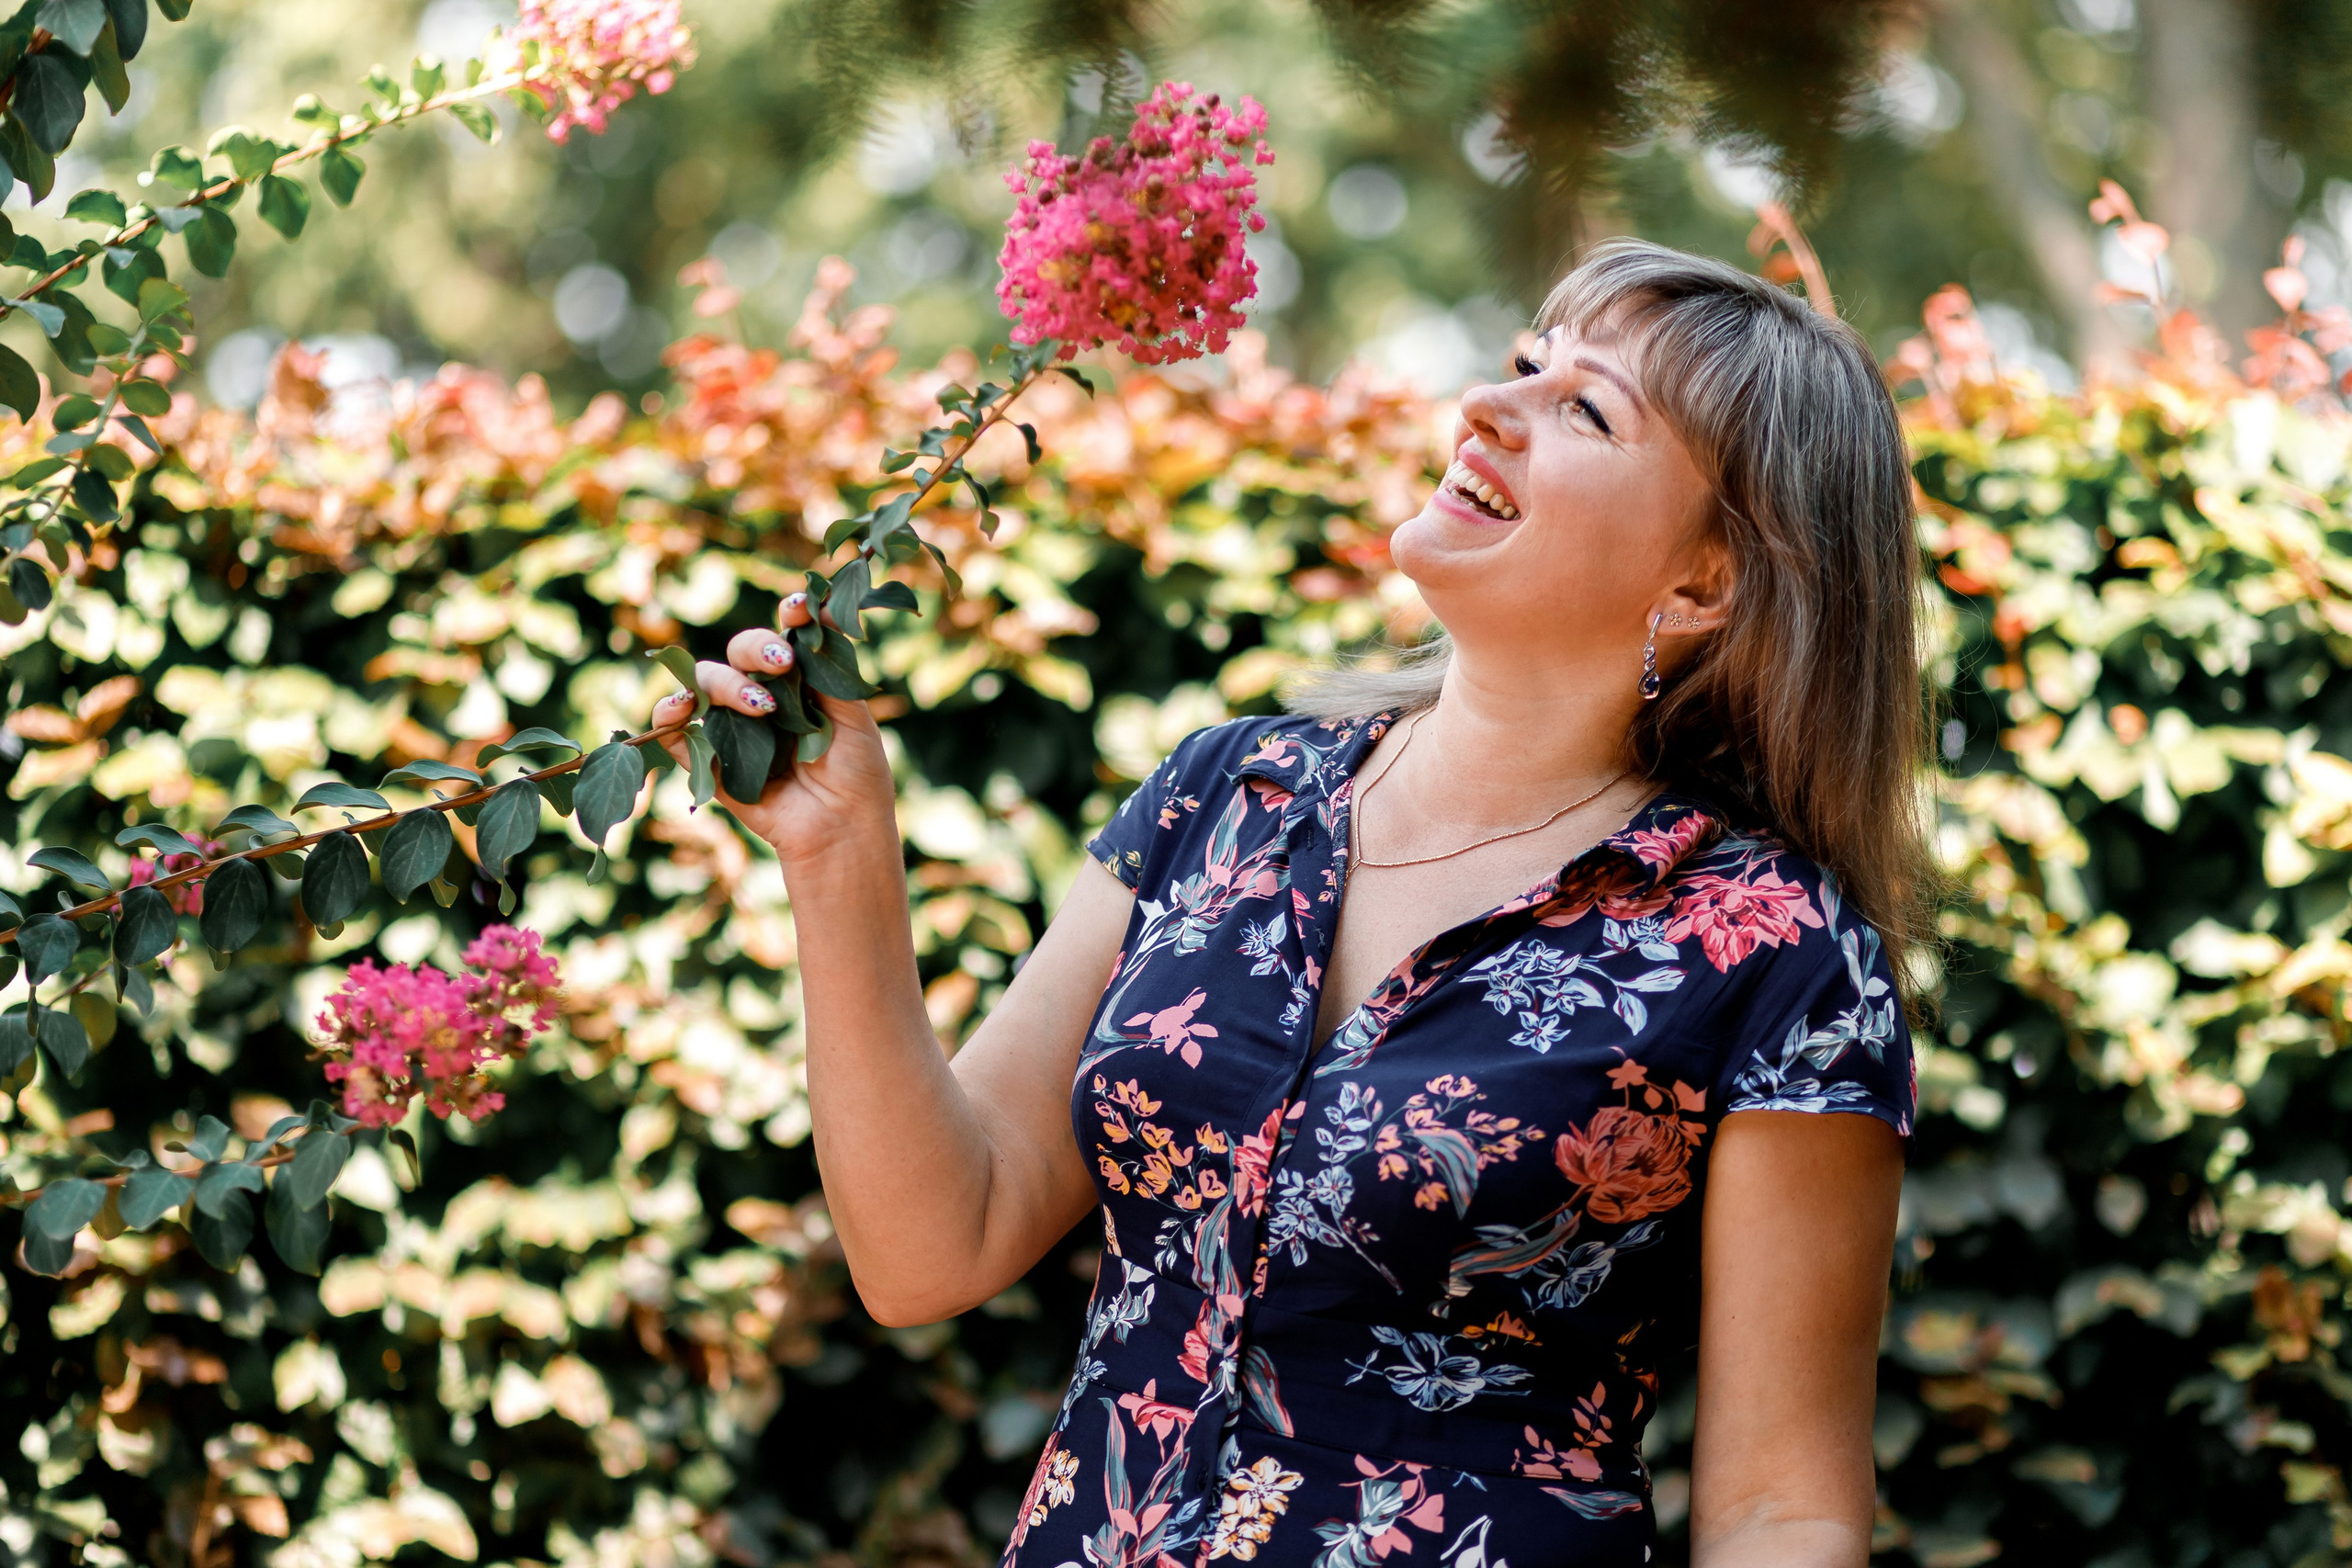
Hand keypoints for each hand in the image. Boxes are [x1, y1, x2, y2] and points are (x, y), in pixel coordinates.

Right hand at [649, 591, 896, 871]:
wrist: (843, 829)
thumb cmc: (857, 774)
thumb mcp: (853, 716)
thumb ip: (834, 667)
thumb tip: (828, 611)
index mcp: (797, 682)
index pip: (782, 637)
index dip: (787, 616)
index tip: (799, 611)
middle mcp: (761, 698)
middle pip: (739, 652)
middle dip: (756, 648)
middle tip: (780, 665)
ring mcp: (732, 728)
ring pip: (704, 683)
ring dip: (724, 684)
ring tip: (759, 706)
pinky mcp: (709, 762)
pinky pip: (675, 733)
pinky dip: (669, 716)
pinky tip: (683, 709)